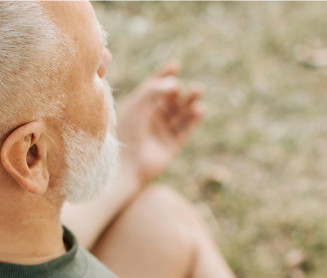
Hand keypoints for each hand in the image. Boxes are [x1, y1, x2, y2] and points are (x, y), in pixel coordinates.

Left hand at [115, 60, 205, 185]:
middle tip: (190, 85)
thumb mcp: (139, 104)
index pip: (154, 87)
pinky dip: (193, 119)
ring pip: (180, 113)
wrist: (128, 162)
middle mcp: (152, 118)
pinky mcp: (172, 145)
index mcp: (139, 106)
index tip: (176, 65)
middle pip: (170, 99)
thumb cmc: (127, 131)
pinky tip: (199, 109)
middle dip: (181, 91)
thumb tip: (176, 83)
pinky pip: (185, 129)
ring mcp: (163, 131)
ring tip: (198, 91)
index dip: (165, 76)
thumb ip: (155, 90)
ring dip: (190, 102)